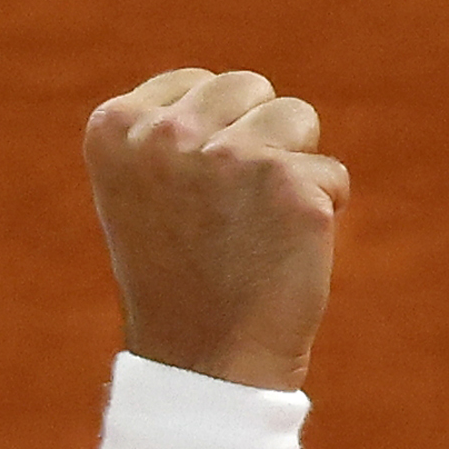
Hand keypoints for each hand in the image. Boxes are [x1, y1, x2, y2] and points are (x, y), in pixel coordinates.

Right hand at [82, 67, 348, 390]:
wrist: (204, 365)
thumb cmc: (180, 275)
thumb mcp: (145, 187)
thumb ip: (171, 126)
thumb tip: (239, 90)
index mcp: (116, 126)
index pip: (200, 83)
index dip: (211, 139)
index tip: (191, 201)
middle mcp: (167, 134)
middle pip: (250, 88)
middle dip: (255, 140)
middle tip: (228, 215)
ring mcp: (229, 157)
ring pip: (297, 117)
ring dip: (292, 168)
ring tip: (255, 228)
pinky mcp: (290, 185)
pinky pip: (331, 175)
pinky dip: (321, 213)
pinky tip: (282, 253)